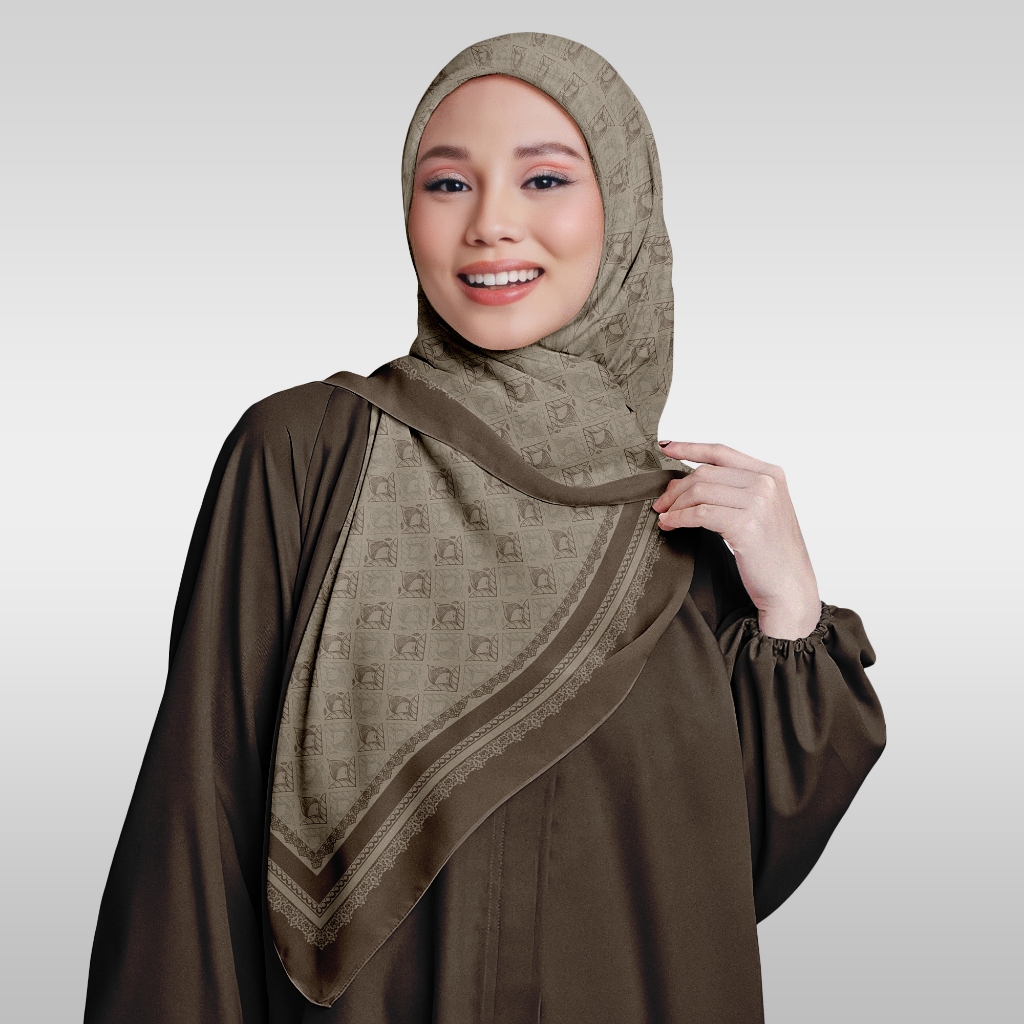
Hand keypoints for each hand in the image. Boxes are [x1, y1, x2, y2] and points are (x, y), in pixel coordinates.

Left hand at [653, 442, 820, 639]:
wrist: (790, 588)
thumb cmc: (770, 553)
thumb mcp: (757, 511)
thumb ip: (730, 490)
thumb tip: (682, 481)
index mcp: (771, 474)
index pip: (722, 452)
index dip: (690, 447)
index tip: (666, 447)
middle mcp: (767, 483)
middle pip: (705, 473)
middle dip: (677, 488)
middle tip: (661, 504)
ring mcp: (759, 502)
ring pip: (699, 491)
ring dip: (675, 505)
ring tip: (664, 517)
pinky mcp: (746, 524)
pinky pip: (700, 513)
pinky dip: (679, 518)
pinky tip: (671, 525)